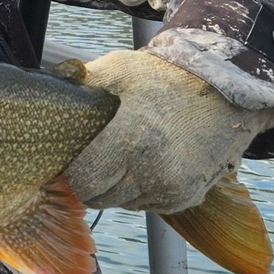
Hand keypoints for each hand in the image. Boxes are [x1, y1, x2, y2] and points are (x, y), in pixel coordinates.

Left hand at [58, 48, 273, 214]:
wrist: (227, 86)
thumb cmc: (165, 76)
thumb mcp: (117, 69)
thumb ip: (80, 87)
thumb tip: (45, 97)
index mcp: (130, 142)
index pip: (82, 182)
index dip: (73, 170)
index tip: (76, 153)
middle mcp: (152, 174)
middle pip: (99, 198)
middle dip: (93, 179)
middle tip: (100, 153)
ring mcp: (172, 190)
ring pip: (123, 204)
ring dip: (118, 186)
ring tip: (129, 152)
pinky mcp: (187, 198)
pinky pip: (148, 204)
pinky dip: (142, 189)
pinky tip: (150, 160)